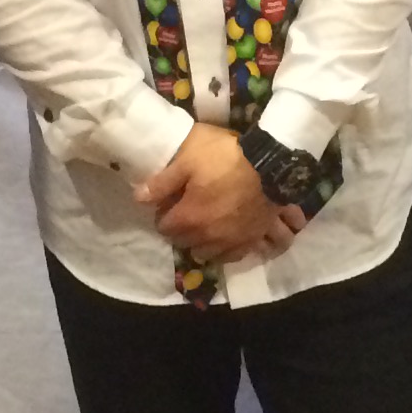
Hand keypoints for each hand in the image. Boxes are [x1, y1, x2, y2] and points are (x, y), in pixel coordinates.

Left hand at [135, 123, 299, 260]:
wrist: (273, 163)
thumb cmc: (226, 157)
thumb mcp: (187, 158)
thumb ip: (161, 181)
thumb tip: (138, 197)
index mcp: (189, 219)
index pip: (164, 227)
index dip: (163, 213)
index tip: (169, 201)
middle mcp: (209, 238)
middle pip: (185, 243)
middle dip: (181, 230)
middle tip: (186, 210)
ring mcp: (233, 241)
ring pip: (208, 254)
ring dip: (202, 243)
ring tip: (206, 226)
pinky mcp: (255, 239)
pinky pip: (236, 255)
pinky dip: (228, 250)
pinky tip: (228, 238)